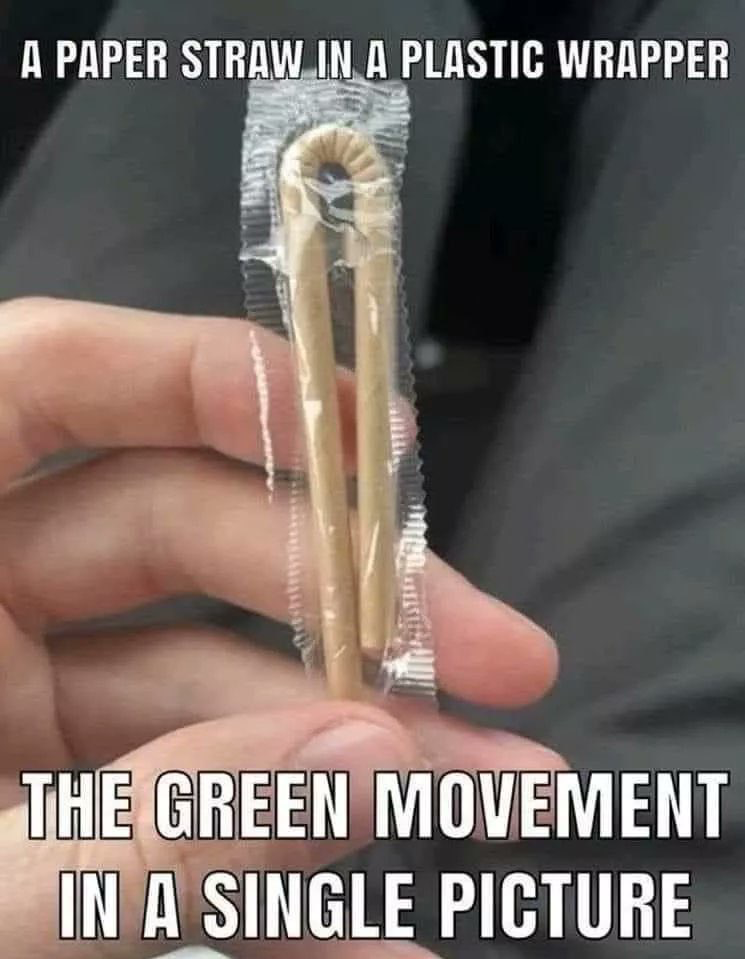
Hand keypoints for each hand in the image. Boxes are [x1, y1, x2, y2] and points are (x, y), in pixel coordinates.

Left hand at [0, 297, 562, 956]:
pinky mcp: (55, 802)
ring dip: (359, 739)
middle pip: (192, 527)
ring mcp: (19, 704)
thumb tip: (368, 756)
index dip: (215, 377)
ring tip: (500, 789)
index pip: (56, 377)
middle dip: (356, 594)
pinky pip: (190, 795)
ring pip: (218, 672)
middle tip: (503, 658)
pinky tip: (381, 925)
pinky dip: (284, 860)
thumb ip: (153, 830)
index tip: (372, 429)